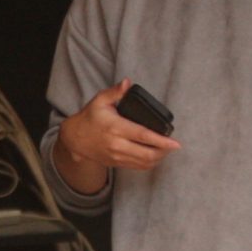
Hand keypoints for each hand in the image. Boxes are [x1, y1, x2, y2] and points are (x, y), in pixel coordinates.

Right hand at [54, 81, 180, 186]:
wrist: (75, 139)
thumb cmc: (90, 118)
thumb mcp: (100, 100)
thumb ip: (116, 91)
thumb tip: (128, 82)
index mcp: (116, 128)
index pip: (143, 136)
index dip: (161, 141)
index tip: (176, 143)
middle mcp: (117, 145)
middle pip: (147, 153)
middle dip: (164, 151)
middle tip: (173, 145)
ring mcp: (117, 157)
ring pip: (144, 163)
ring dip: (159, 158)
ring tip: (166, 149)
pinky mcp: (117, 163)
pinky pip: (138, 167)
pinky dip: (150, 163)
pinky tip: (155, 155)